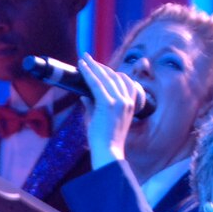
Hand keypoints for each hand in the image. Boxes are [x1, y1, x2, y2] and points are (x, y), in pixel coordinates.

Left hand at [77, 52, 143, 166]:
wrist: (108, 152)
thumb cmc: (104, 140)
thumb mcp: (101, 119)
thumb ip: (94, 106)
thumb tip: (84, 96)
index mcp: (131, 105)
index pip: (125, 82)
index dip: (112, 72)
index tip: (101, 67)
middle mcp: (127, 101)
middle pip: (114, 77)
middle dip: (100, 66)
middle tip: (88, 59)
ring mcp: (118, 102)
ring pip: (105, 78)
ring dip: (93, 66)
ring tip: (83, 59)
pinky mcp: (107, 104)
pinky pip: (96, 84)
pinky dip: (88, 73)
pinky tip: (82, 66)